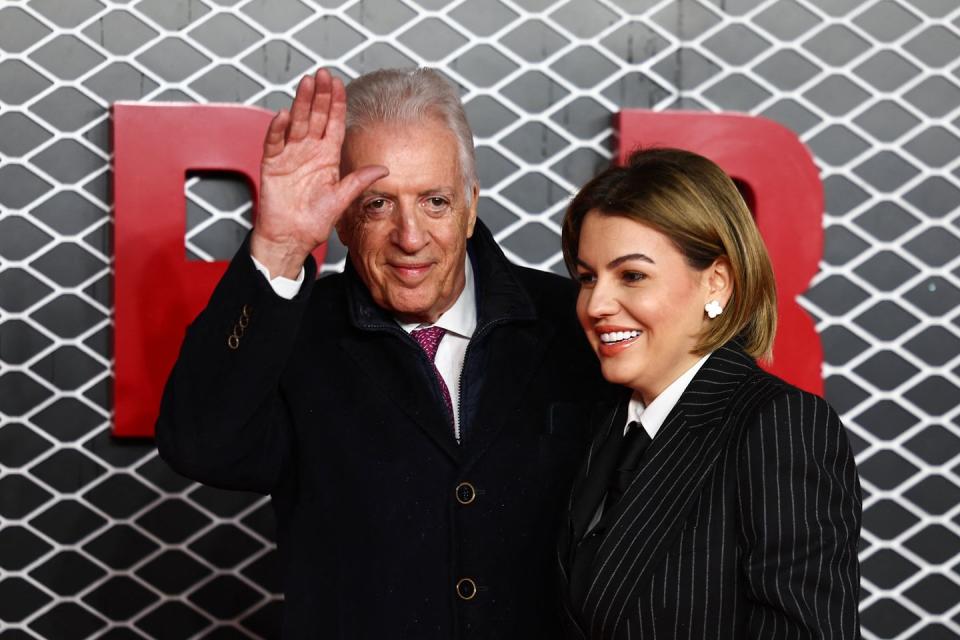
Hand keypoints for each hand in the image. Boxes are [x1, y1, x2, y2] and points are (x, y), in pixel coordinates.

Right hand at [251, 69, 387, 277]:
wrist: (292, 238)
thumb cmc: (314, 222)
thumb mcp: (342, 199)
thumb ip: (359, 181)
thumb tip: (384, 168)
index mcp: (327, 157)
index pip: (333, 124)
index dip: (335, 104)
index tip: (338, 84)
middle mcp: (308, 152)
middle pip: (315, 117)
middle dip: (319, 95)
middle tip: (323, 74)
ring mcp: (289, 156)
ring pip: (296, 123)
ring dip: (300, 103)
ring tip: (306, 84)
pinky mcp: (272, 165)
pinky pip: (275, 143)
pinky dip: (278, 129)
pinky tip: (285, 115)